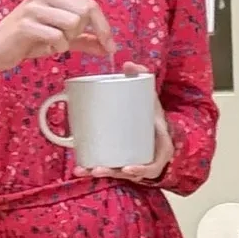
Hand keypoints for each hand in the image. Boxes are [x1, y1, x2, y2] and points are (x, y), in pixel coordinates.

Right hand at [0, 0, 114, 106]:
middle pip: (84, 14)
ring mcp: (34, 6)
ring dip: (66, 41)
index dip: (103, 28)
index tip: (110, 46)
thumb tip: (108, 47)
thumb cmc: (28, 39)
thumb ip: (85, 40)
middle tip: (62, 40)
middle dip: (79, 33)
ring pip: (73, 24)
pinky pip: (58, 38)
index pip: (90, 4)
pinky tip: (43, 47)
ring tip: (51, 42)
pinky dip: (56, 48)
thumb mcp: (61, 37)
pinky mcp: (26, 24)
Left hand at [81, 62, 172, 183]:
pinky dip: (93, 170)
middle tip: (98, 168)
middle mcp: (146, 158)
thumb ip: (141, 76)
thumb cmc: (150, 109)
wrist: (149, 117)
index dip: (141, 170)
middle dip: (113, 173)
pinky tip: (79, 169)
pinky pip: (108, 167)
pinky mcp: (120, 159)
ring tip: (85, 170)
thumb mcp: (150, 94)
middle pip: (130, 173)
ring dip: (100, 173)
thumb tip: (128, 63)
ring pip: (116, 173)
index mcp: (159, 147)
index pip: (154, 166)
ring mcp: (133, 160)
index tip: (127, 168)